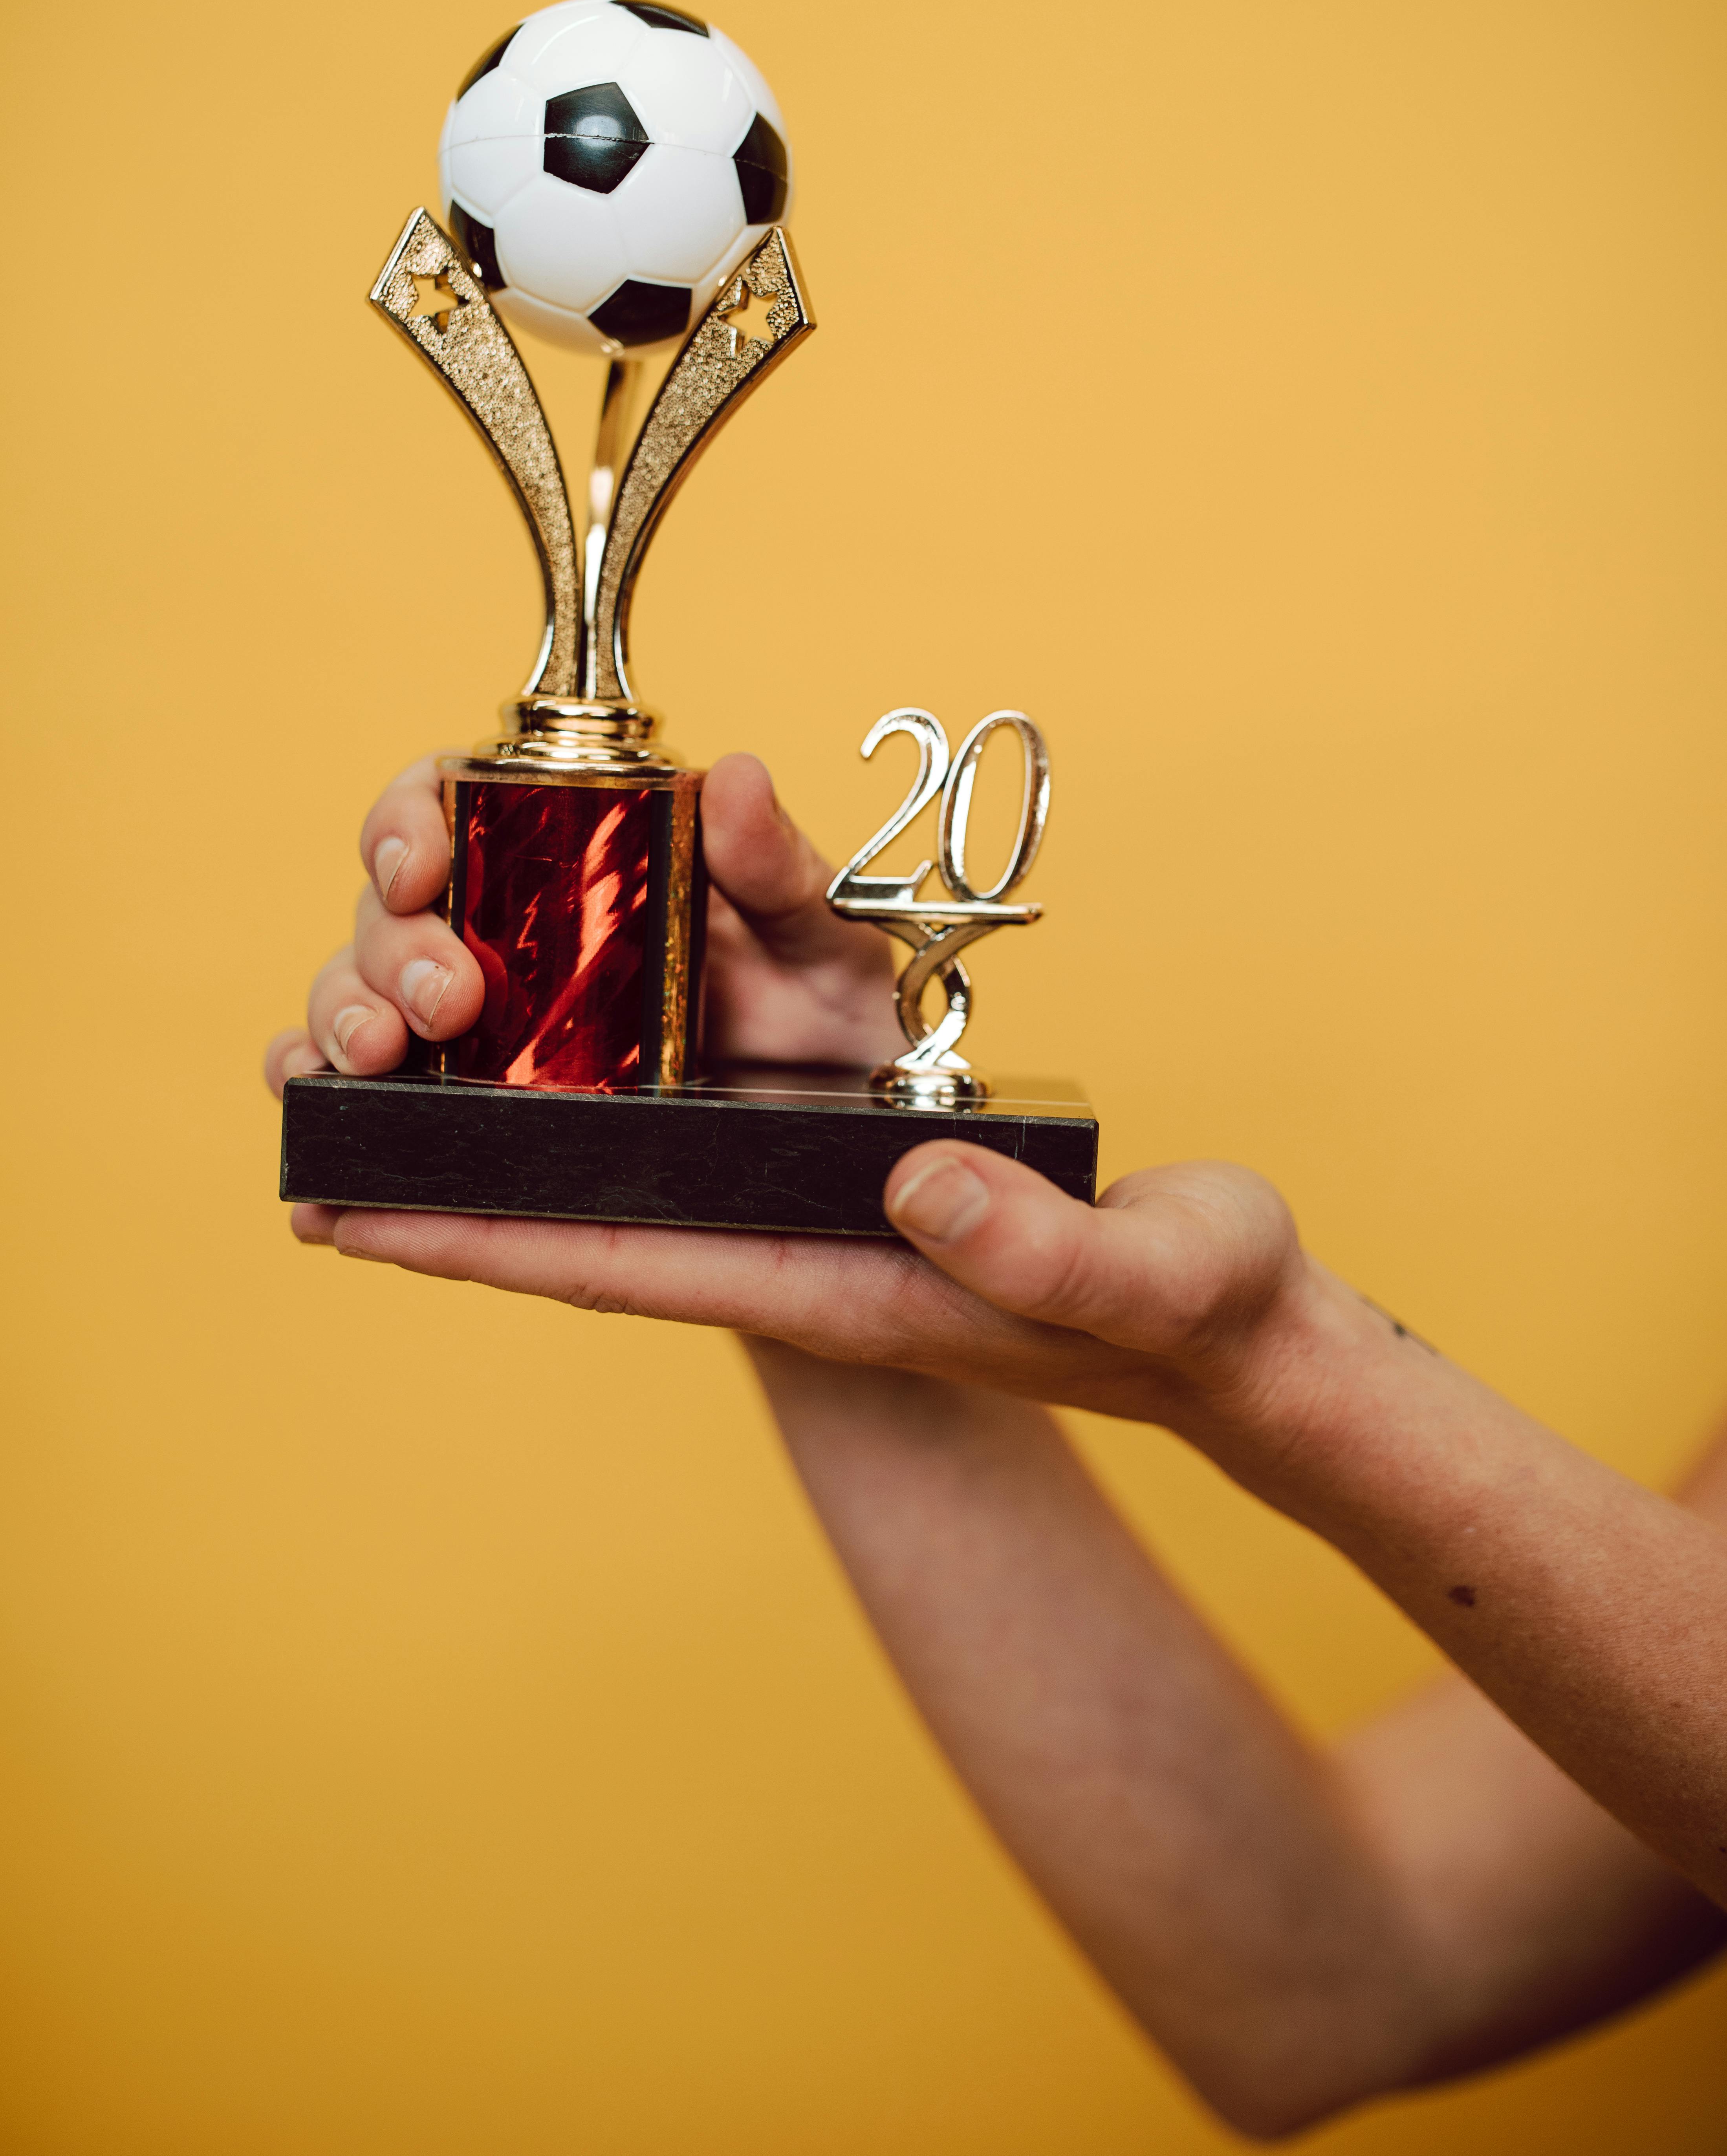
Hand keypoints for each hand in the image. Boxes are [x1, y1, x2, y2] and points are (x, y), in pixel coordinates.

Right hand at [264, 749, 903, 1091]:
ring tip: (370, 1061)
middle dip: (383, 951)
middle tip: (441, 999)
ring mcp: (484, 1053)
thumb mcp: (826, 940)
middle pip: (387, 922)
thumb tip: (733, 776)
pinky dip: (332, 1152)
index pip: (452, 808)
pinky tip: (321, 1186)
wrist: (869, 1151)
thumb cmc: (840, 1023)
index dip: (409, 819)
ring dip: (336, 1030)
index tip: (421, 861)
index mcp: (575, 871)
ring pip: (359, 1019)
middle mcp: (508, 952)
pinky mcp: (483, 1147)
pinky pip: (379, 1142)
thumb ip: (778, 866)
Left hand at [267, 753, 1313, 1427]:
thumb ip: (1032, 1246)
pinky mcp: (883, 1120)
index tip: (342, 1214)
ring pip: (674, 1086)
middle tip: (333, 1075)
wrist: (1241, 1310)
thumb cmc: (1195, 1309)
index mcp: (838, 1282)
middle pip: (608, 1173)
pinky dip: (708, 960)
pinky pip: (763, 1036)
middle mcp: (809, 1224)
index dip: (475, 1235)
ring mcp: (838, 1172)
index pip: (620, 1260)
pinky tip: (662, 903)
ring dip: (572, 1028)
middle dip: (470, 1140)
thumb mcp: (1139, 1276)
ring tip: (442, 984)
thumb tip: (915, 1180)